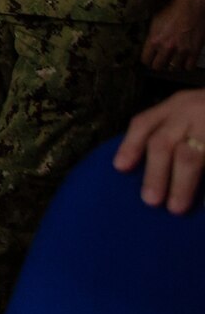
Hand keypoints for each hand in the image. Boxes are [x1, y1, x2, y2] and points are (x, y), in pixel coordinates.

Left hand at [114, 88, 204, 213]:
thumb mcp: (192, 110)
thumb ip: (173, 130)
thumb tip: (146, 168)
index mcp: (177, 105)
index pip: (144, 123)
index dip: (130, 145)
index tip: (120, 168)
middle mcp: (192, 112)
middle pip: (164, 143)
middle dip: (155, 173)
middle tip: (150, 200)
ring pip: (190, 158)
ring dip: (181, 184)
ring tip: (175, 208)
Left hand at [141, 0, 204, 72]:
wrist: (191, 6)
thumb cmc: (172, 10)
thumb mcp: (155, 22)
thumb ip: (152, 36)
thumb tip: (148, 46)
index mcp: (154, 40)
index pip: (145, 60)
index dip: (147, 60)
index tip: (150, 59)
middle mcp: (166, 47)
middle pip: (158, 66)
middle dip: (159, 64)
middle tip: (162, 60)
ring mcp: (181, 50)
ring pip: (173, 68)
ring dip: (173, 64)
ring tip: (174, 59)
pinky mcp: (194, 51)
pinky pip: (189, 67)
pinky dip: (187, 65)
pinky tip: (185, 60)